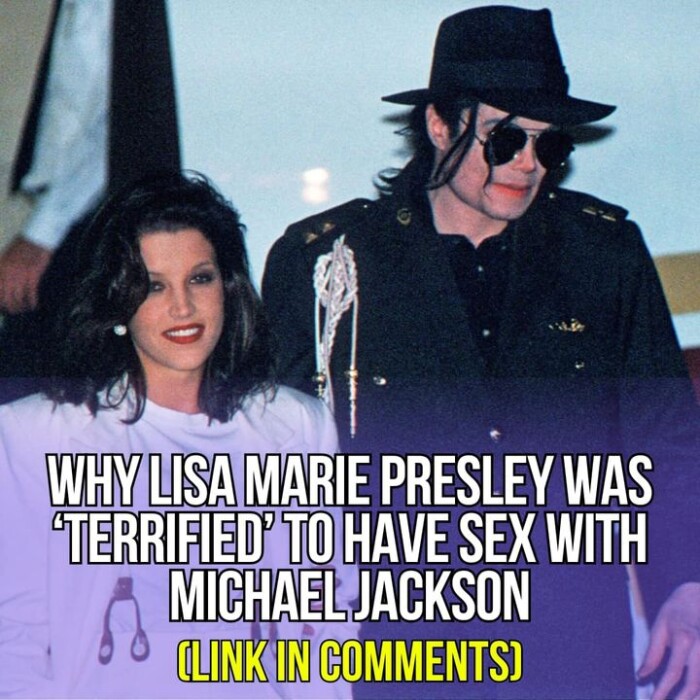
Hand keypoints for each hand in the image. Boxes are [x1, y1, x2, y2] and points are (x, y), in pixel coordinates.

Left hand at [0, 236, 51, 313]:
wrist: (36, 239)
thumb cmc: (22, 247)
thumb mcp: (6, 258)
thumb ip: (3, 271)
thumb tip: (3, 285)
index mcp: (0, 269)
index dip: (0, 303)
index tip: (3, 308)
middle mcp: (8, 274)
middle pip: (6, 298)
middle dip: (11, 308)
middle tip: (15, 311)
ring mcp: (20, 276)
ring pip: (18, 298)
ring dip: (22, 306)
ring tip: (25, 309)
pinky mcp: (32, 276)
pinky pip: (30, 294)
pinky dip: (32, 302)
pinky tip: (34, 305)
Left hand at [639, 582, 699, 699]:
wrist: (699, 596)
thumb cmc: (676, 611)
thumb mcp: (660, 626)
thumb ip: (653, 653)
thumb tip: (641, 675)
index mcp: (684, 638)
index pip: (673, 671)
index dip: (663, 690)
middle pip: (694, 683)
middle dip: (682, 699)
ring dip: (693, 697)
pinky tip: (692, 694)